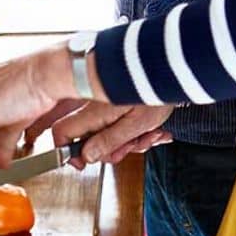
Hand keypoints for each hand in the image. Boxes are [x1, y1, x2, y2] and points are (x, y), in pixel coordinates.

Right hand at [49, 101, 173, 167]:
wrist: (172, 73)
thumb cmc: (156, 94)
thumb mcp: (134, 125)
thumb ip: (108, 141)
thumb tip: (87, 155)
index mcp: (94, 112)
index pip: (62, 132)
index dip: (68, 152)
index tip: (83, 163)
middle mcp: (95, 108)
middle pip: (89, 139)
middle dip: (112, 149)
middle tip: (130, 146)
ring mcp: (107, 106)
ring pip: (108, 135)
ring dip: (130, 141)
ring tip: (150, 133)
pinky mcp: (119, 104)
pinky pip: (122, 126)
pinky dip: (138, 131)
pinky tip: (153, 129)